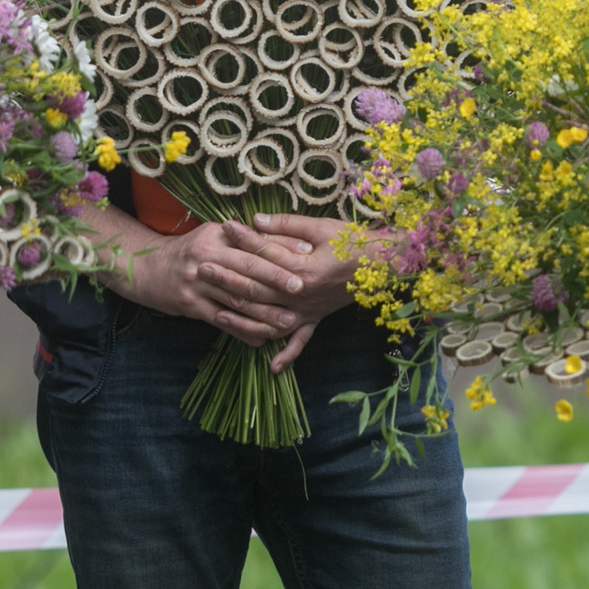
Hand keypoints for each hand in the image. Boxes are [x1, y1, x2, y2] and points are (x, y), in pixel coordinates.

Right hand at [108, 220, 321, 347]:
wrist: (145, 268)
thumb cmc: (190, 252)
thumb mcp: (212, 236)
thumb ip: (243, 238)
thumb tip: (282, 236)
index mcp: (216, 236)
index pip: (254, 241)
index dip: (281, 247)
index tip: (307, 254)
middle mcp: (206, 257)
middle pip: (247, 268)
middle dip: (277, 278)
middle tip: (302, 288)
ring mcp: (197, 282)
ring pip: (236, 298)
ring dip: (264, 312)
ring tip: (289, 320)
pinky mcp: (190, 305)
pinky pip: (221, 320)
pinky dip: (242, 330)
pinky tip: (260, 339)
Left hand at [221, 214, 372, 372]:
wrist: (386, 264)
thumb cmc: (355, 242)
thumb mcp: (323, 227)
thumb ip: (288, 224)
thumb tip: (256, 220)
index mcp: (305, 269)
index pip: (265, 253)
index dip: (244, 238)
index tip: (224, 226)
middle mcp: (303, 295)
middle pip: (257, 288)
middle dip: (227, 277)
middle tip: (202, 267)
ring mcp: (308, 310)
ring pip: (267, 317)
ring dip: (240, 317)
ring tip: (213, 311)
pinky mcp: (316, 318)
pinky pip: (300, 341)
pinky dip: (287, 355)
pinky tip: (272, 367)